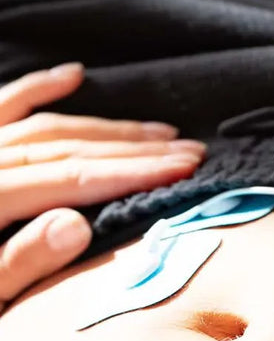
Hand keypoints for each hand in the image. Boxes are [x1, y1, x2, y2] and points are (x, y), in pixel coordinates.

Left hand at [0, 63, 205, 313]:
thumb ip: (14, 265)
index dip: (134, 172)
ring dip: (106, 125)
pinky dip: (36, 89)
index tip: (185, 167)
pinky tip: (71, 75)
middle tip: (190, 148)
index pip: (72, 179)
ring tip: (158, 128)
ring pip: (44, 125)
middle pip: (67, 147)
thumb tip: (78, 223)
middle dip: (135, 147)